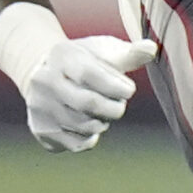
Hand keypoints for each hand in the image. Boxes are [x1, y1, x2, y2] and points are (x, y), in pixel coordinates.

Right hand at [20, 33, 157, 152]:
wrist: (40, 73)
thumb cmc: (81, 60)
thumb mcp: (101, 51)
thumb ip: (128, 53)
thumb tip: (152, 49)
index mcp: (62, 57)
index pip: (89, 74)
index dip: (115, 86)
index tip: (129, 90)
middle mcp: (44, 82)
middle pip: (87, 103)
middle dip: (113, 108)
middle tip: (119, 105)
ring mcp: (40, 108)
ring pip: (83, 126)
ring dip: (103, 123)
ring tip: (103, 112)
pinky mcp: (41, 130)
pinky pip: (75, 144)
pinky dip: (90, 138)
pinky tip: (90, 125)